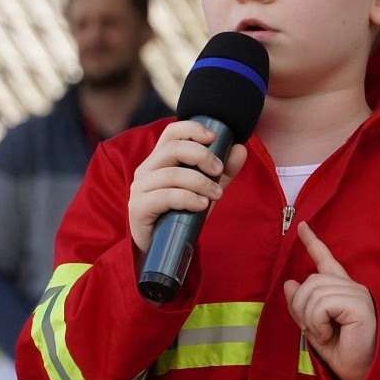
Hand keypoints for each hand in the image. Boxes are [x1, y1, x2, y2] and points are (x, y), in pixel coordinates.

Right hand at [128, 121, 247, 251]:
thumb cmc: (182, 215)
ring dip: (200, 182)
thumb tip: (240, 148)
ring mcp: (140, 188)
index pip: (172, 133)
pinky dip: (187, 198)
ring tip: (217, 195)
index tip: (214, 137)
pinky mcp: (139, 207)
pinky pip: (165, 196)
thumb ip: (223, 171)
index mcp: (160, 160)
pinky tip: (202, 205)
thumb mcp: (206, 189)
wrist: (163, 250)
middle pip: (173, 149)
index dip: (192, 129)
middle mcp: (146, 169)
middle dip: (202, 156)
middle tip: (220, 171)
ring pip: (172, 174)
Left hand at [283, 221, 376, 379]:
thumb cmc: (344, 355)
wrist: (364, 374)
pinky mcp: (359, 304)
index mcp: (341, 292)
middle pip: (310, 281)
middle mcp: (351, 288)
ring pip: (313, 291)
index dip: (312, 243)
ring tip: (324, 334)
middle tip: (312, 330)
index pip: (326, 261)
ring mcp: (357, 294)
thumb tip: (289, 283)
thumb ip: (301, 306)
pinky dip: (317, 322)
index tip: (302, 226)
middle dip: (300, 307)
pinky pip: (323, 303)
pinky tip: (329, 333)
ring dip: (310, 318)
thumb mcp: (314, 330)